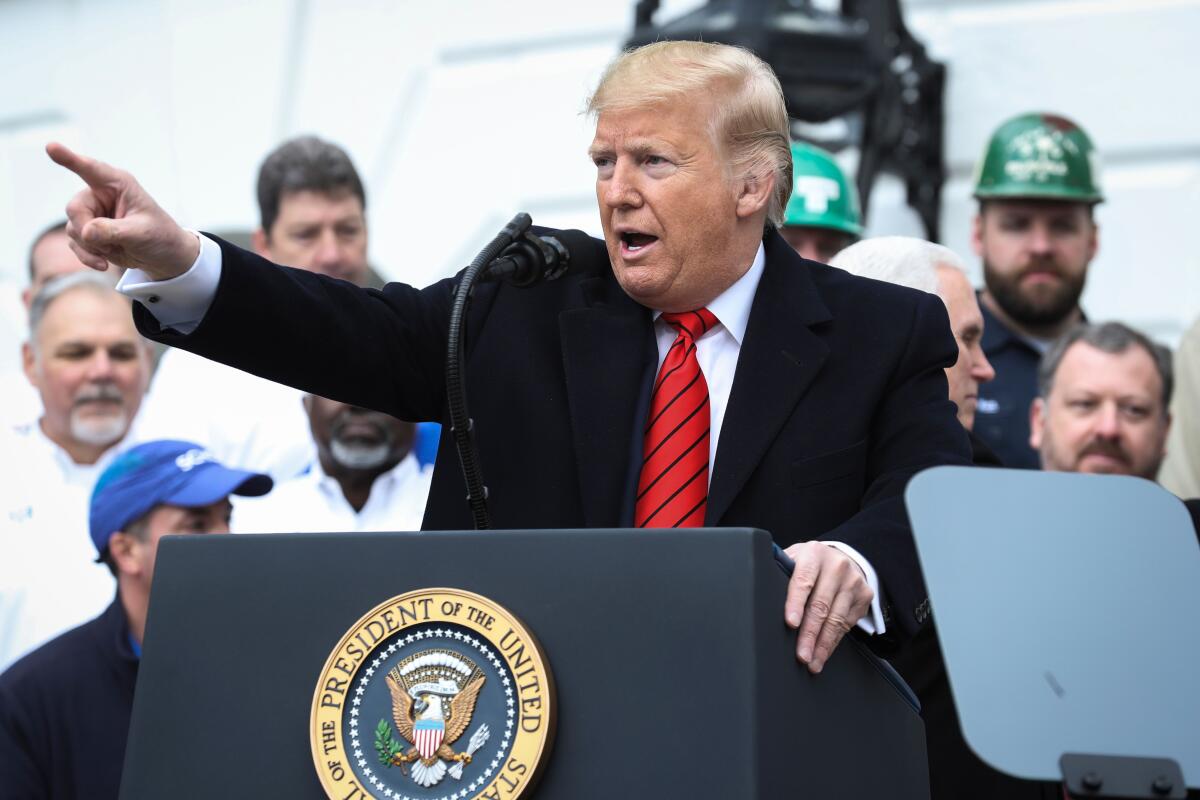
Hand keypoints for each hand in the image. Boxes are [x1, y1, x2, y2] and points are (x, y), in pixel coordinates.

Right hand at [46, 142, 198, 280]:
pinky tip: (104, 264)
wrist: (165, 256)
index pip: (90, 169)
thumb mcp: (142, 233)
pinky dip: (87, 256)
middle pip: (74, 208)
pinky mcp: (89, 231)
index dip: (69, 158)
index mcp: (118, 184)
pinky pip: (75, 243)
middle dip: (87, 232)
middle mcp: (100, 194)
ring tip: (116, 251)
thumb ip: (113, 231)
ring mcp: (92, 213)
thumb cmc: (160, 236)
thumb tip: (85, 232)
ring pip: (73, 229)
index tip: (51, 146)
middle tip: (107, 246)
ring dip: (91, 247)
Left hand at [783, 541, 873, 673]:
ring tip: (813, 661)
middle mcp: (836, 566)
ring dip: (823, 644)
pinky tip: (824, 652)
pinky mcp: (864, 596)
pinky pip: (847, 624)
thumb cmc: (811, 563)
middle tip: (801, 654)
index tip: (791, 623)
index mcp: (814, 554)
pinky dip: (834, 641)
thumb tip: (760, 590)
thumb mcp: (795, 558)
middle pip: (820, 605)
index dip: (796, 603)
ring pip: (836, 619)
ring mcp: (853, 581)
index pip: (803, 580)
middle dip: (809, 634)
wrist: (843, 558)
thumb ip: (782, 571)